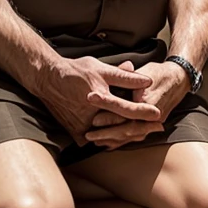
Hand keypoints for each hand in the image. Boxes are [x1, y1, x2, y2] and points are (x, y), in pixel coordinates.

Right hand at [38, 57, 161, 145]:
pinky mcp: (76, 132)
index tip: (158, 115)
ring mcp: (82, 126)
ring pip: (109, 136)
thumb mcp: (101, 68)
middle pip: (120, 126)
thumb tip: (147, 80)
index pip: (126, 108)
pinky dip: (108, 138)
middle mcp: (91, 115)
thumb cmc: (77, 71)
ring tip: (144, 132)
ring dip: (127, 134)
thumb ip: (124, 76)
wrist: (49, 80)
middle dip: (141, 127)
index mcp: (99, 97)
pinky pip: (96, 140)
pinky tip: (121, 136)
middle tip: (158, 127)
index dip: (143, 112)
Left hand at [85, 60, 190, 149]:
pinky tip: (107, 143)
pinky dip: (120, 141)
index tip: (92, 104)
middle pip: (126, 128)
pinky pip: (134, 137)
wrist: (178, 79)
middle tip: (88, 133)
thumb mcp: (143, 72)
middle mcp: (152, 117)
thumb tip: (111, 78)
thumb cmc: (159, 74)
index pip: (124, 107)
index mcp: (149, 103)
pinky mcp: (151, 126)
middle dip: (105, 132)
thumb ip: (127, 78)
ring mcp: (153, 124)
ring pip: (129, 136)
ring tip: (93, 140)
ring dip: (110, 140)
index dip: (107, 106)